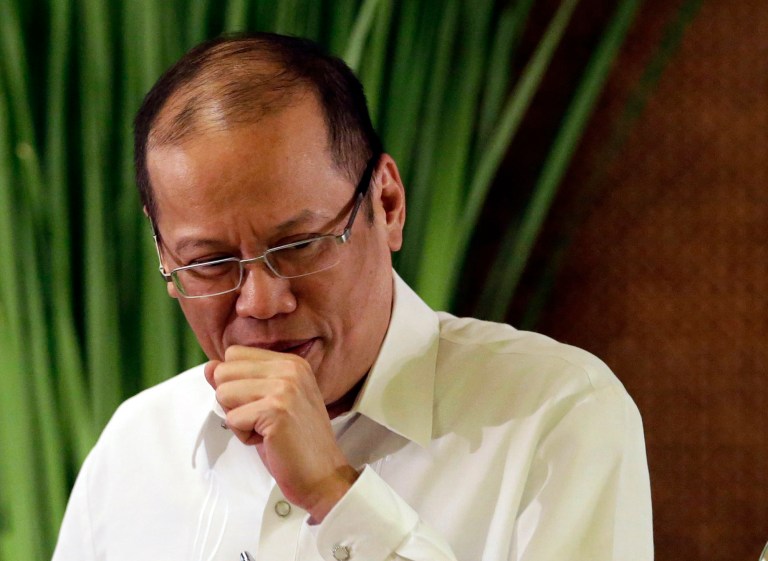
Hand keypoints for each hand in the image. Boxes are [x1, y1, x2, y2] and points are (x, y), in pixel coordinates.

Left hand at [204, 345, 358, 522]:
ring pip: (223, 393)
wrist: (323, 474)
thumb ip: (239, 380)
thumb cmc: (295, 442)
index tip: (261, 404)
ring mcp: (284, 388)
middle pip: (224, 372)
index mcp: (291, 362)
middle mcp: (290, 368)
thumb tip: (210, 367)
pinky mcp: (275, 411)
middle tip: (262, 420)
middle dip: (233, 402)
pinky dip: (244, 436)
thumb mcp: (267, 402)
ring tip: (265, 430)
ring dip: (238, 420)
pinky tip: (268, 440)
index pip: (234, 354)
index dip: (236, 383)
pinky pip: (231, 419)